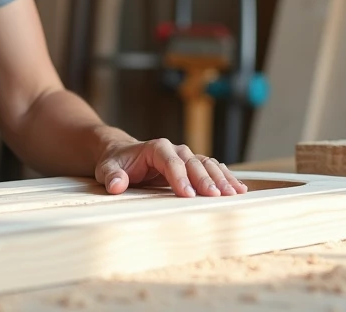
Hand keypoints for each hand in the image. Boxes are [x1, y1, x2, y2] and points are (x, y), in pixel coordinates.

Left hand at [95, 138, 247, 197]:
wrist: (122, 154)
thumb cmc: (115, 163)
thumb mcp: (107, 169)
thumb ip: (112, 176)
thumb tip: (116, 184)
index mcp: (156, 148)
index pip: (170, 161)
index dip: (179, 177)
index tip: (187, 194)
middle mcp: (174, 150)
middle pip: (193, 163)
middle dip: (205, 179)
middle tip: (217, 197)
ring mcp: (185, 157)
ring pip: (207, 165)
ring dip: (221, 179)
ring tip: (234, 194)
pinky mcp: (192, 166)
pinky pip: (212, 169)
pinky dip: (225, 178)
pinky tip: (238, 189)